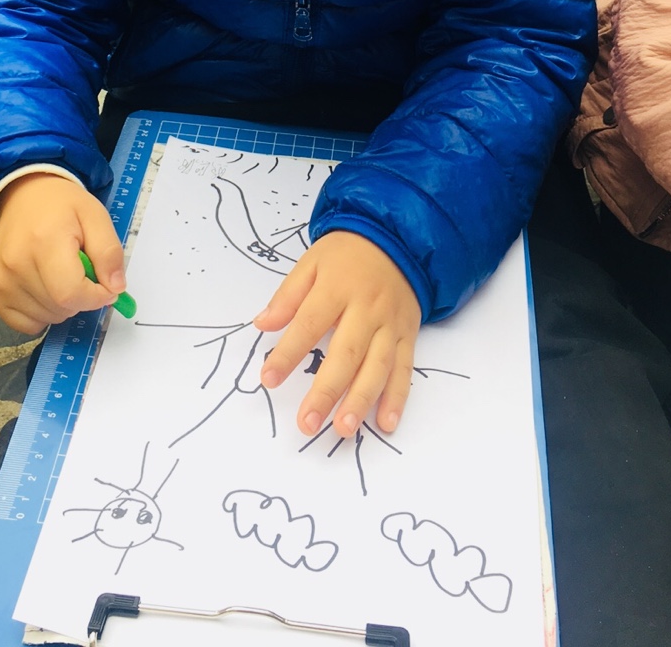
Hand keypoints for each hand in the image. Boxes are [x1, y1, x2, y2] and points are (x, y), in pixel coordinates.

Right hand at [0, 173, 125, 334]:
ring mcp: (0, 281)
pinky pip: (26, 324)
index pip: (71, 293)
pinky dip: (43, 313)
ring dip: (63, 305)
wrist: (23, 196)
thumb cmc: (62, 206)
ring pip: (47, 318)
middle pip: (60, 308)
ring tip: (60, 273)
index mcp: (44, 241)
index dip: (96, 297)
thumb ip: (109, 252)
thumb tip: (115, 288)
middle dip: (82, 297)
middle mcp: (15, 264)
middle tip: (81, 270)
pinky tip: (45, 287)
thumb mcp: (95, 216)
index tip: (106, 286)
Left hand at [253, 231, 420, 439]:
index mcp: (338, 287)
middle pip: (346, 353)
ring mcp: (390, 325)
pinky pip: (404, 369)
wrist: (398, 240)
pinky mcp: (408, 336)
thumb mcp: (312, 261)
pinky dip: (397, 398)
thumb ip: (288, 295)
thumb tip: (262, 324)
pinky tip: (386, 423)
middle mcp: (367, 309)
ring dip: (361, 400)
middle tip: (307, 423)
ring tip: (343, 429)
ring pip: (377, 367)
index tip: (268, 378)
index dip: (288, 353)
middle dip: (327, 391)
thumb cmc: (348, 254)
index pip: (310, 323)